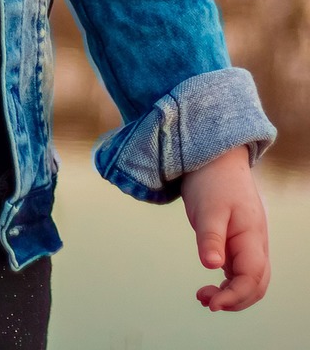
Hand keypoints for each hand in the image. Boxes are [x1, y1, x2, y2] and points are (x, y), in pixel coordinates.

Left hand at [182, 145, 269, 311]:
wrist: (215, 156)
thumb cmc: (212, 180)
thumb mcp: (208, 208)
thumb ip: (210, 237)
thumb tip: (211, 265)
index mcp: (252, 236)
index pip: (251, 279)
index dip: (234, 296)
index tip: (211, 303)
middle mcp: (256, 243)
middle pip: (256, 285)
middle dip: (235, 300)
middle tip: (205, 300)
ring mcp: (249, 242)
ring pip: (251, 280)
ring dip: (232, 294)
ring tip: (204, 296)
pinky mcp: (239, 241)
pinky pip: (241, 269)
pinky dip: (229, 282)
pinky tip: (212, 282)